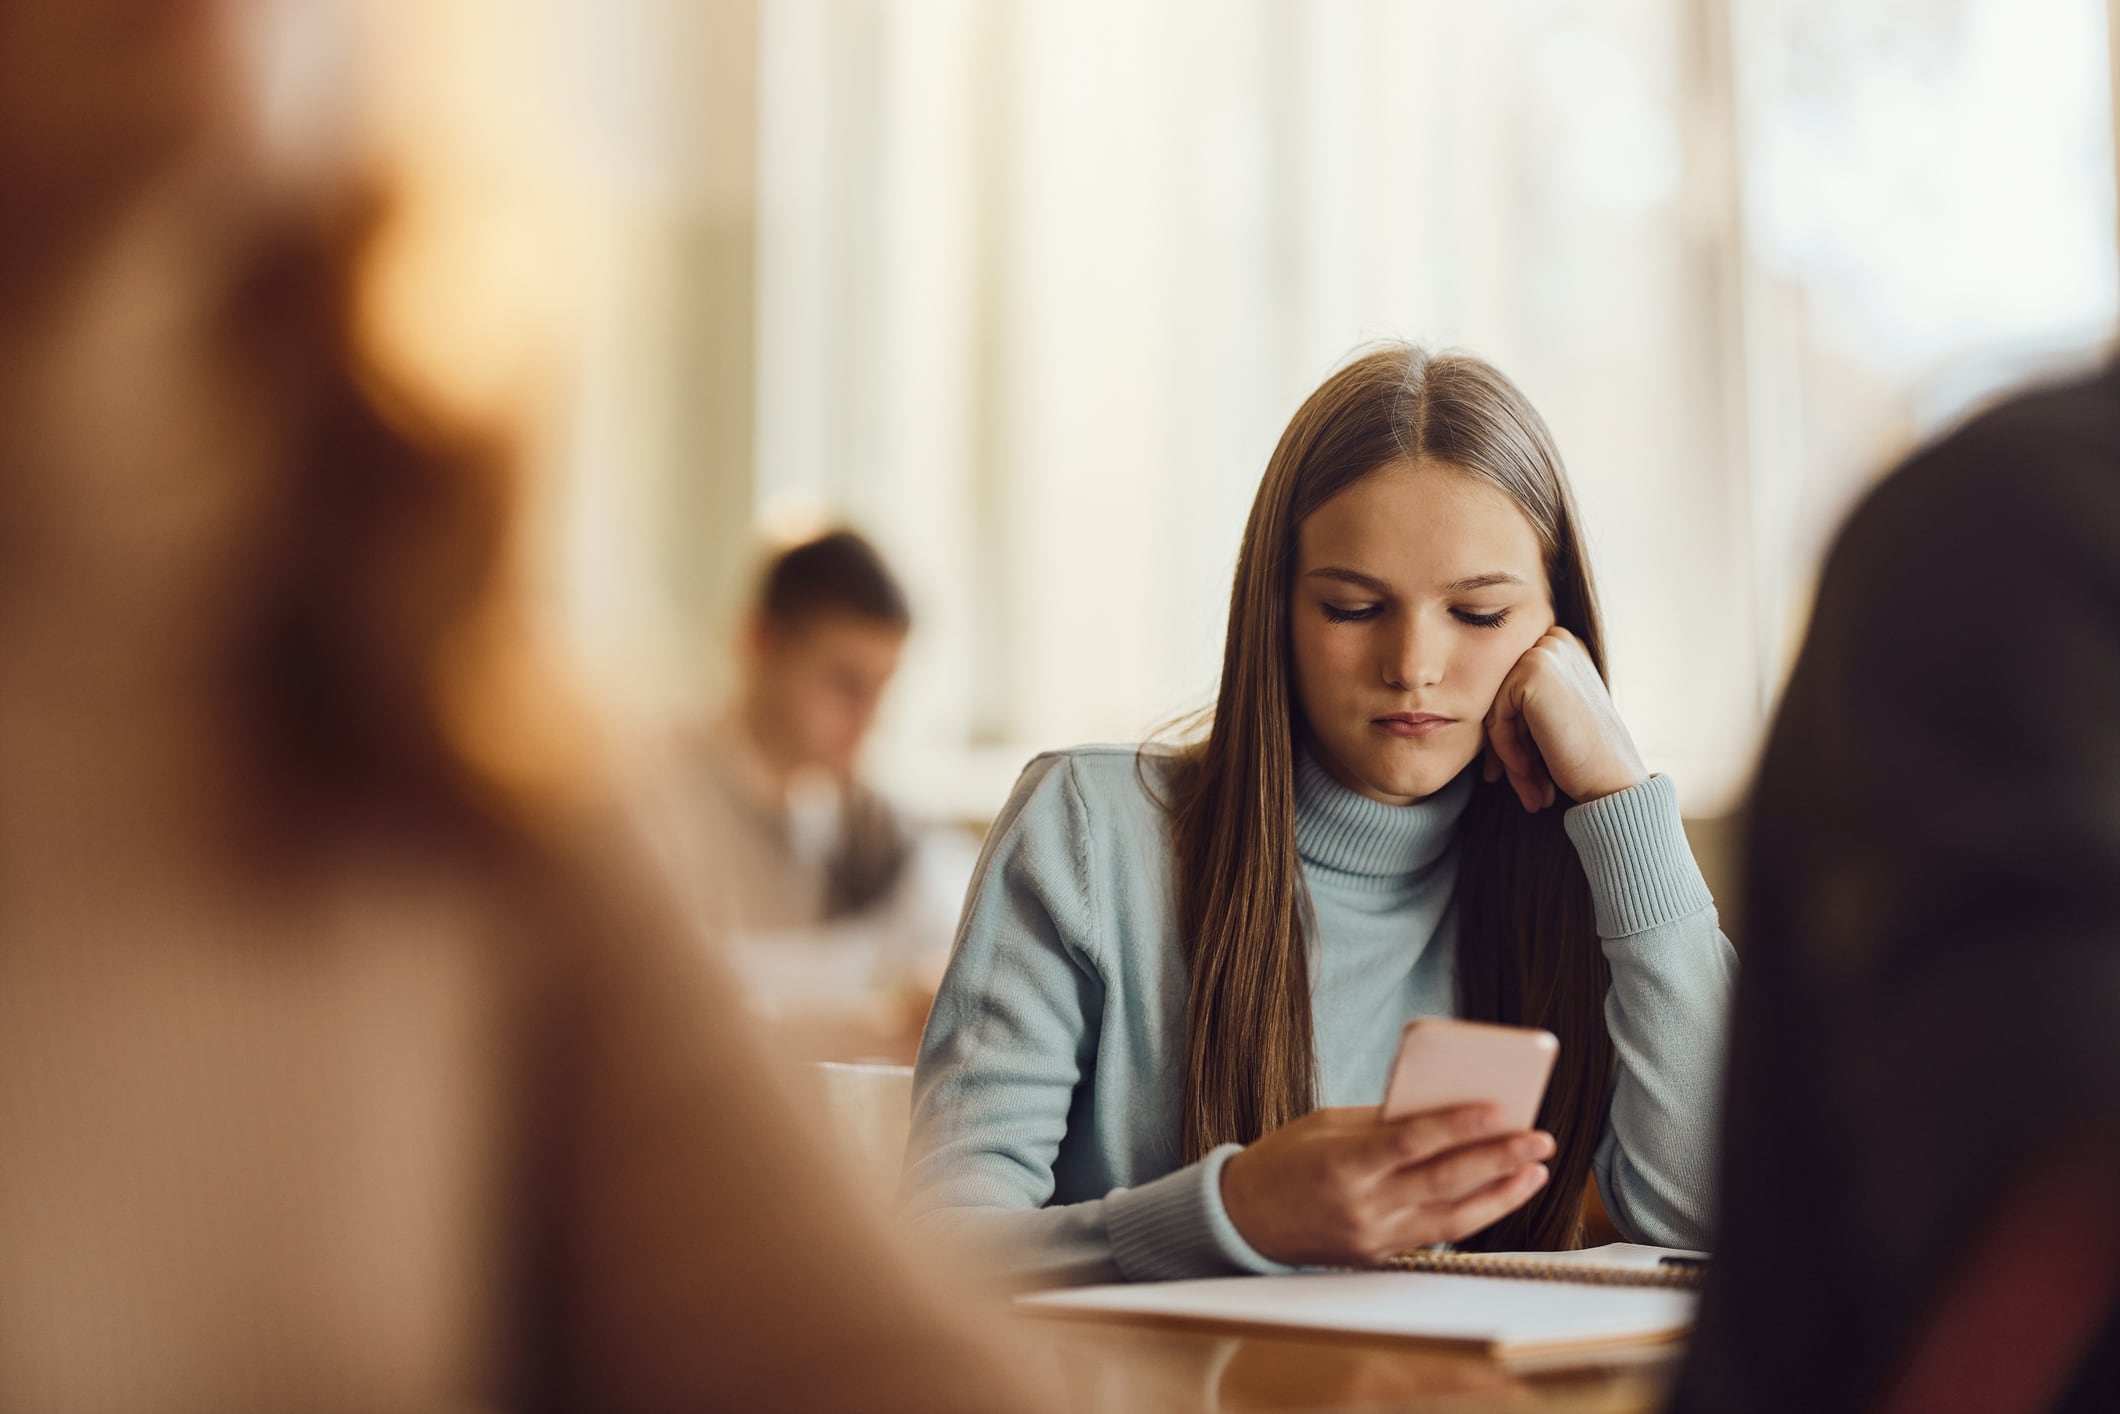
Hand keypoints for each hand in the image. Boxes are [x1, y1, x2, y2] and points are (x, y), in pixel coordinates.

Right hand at [1219, 1104, 1554, 1266]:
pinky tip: (1499, 1194)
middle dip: (1497, 1159)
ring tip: (1535, 1171)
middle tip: (1539, 1139)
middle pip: (1443, 1181)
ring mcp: (1373, 1238)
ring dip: (1500, 1193)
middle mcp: (1361, 1207)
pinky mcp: (1380, 1256)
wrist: (1244, 1219)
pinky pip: (1436, 1234)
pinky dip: (1473, 1212)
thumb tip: (1444, 1109)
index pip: (1412, 1143)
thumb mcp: (1326, 1125)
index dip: (1458, 1126)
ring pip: (1452, 1217)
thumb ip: (1383, 1121)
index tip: (1499, 1110)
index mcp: (1342, 1165)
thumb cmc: (1285, 1159)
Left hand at [1482, 626, 1647, 810]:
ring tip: (1529, 790)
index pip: (1514, 689)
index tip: (1520, 771)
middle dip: (1508, 746)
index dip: (1513, 733)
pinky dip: (1506, 749)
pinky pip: (1496, 715)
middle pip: (1502, 697)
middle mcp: (1557, 640)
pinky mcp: (1532, 669)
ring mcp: (1545, 651)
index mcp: (1564, 649)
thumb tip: (1468, 704)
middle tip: (1523, 788)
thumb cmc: (1587, 758)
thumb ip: (1522, 704)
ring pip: (1496, 708)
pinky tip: (1528, 771)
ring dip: (1508, 755)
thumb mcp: (1551, 719)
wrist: (1614, 781)